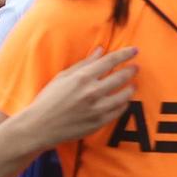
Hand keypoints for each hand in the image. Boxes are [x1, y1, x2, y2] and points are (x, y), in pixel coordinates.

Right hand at [17, 46, 137, 145]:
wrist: (40, 126)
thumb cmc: (48, 99)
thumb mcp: (63, 77)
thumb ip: (84, 64)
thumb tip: (100, 50)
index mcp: (82, 78)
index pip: (110, 61)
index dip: (125, 54)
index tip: (135, 50)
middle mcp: (92, 92)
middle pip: (120, 77)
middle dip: (131, 70)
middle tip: (136, 67)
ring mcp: (97, 108)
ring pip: (124, 95)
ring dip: (131, 88)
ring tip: (133, 84)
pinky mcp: (99, 122)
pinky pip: (119, 111)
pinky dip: (124, 104)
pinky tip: (124, 100)